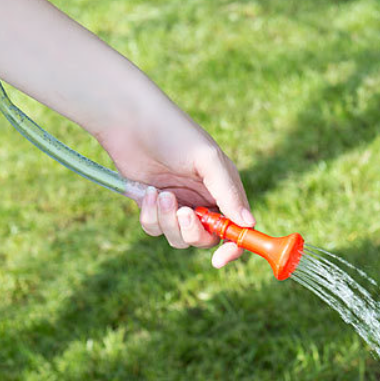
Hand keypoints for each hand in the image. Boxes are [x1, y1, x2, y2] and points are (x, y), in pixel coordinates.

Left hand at [95, 100, 254, 267]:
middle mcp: (203, 201)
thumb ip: (228, 193)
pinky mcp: (153, 206)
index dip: (234, 247)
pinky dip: (149, 214)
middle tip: (183, 211)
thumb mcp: (207, 160)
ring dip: (167, 220)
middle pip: (205, 239)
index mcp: (224, 189)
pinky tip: (145, 191)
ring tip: (159, 193)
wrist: (130, 121)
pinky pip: (154, 228)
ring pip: (177, 238)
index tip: (220, 259)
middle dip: (192, 231)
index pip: (237, 228)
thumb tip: (249, 224)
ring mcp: (178, 205)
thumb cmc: (174, 133)